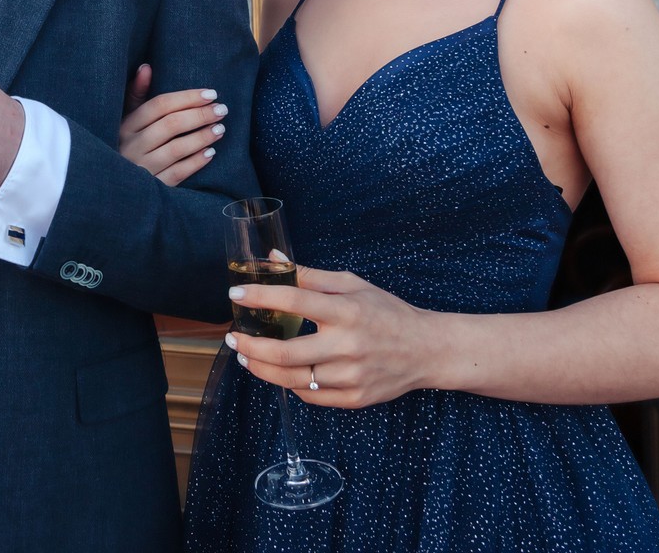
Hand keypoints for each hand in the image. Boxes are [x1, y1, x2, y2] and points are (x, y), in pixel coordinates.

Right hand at [118, 63, 226, 185]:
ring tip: (220, 129)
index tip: (211, 94)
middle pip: (171, 125)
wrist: (114, 187)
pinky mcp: (151, 188)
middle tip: (221, 110)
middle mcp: (131, 146)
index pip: (159, 105)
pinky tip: (211, 153)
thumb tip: (146, 67)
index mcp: (125, 126)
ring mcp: (140, 168)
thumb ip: (136, 94)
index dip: (187, 98)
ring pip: (176, 149)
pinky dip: (196, 162)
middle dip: (199, 115)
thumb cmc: (124, 145)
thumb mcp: (124, 119)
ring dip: (202, 137)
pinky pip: (177, 173)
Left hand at [224, 267, 436, 408]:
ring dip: (261, 369)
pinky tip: (277, 372)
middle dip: (249, 346)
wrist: (426, 350)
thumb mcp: (353, 285)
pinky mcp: (353, 399)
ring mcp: (350, 377)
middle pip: (284, 353)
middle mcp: (347, 346)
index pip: (293, 301)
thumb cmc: (387, 312)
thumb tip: (273, 259)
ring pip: (292, 379)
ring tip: (246, 357)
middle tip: (232, 338)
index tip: (235, 294)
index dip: (259, 296)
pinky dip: (288, 384)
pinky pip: (309, 396)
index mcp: (346, 312)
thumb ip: (310, 275)